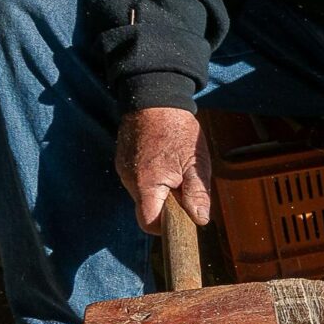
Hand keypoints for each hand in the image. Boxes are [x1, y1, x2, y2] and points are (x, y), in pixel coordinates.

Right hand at [115, 106, 211, 233]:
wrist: (155, 96)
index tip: (181, 217)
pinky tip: (164, 161)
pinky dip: (153, 178)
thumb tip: (199, 220)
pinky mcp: (123, 160)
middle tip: (183, 185)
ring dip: (160, 191)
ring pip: (143, 194)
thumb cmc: (177, 128)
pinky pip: (138, 180)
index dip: (165, 226)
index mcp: (147, 183)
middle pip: (147, 209)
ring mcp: (124, 169)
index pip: (149, 222)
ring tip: (174, 168)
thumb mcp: (195, 162)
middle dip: (166, 205)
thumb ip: (197, 193)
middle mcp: (129, 179)